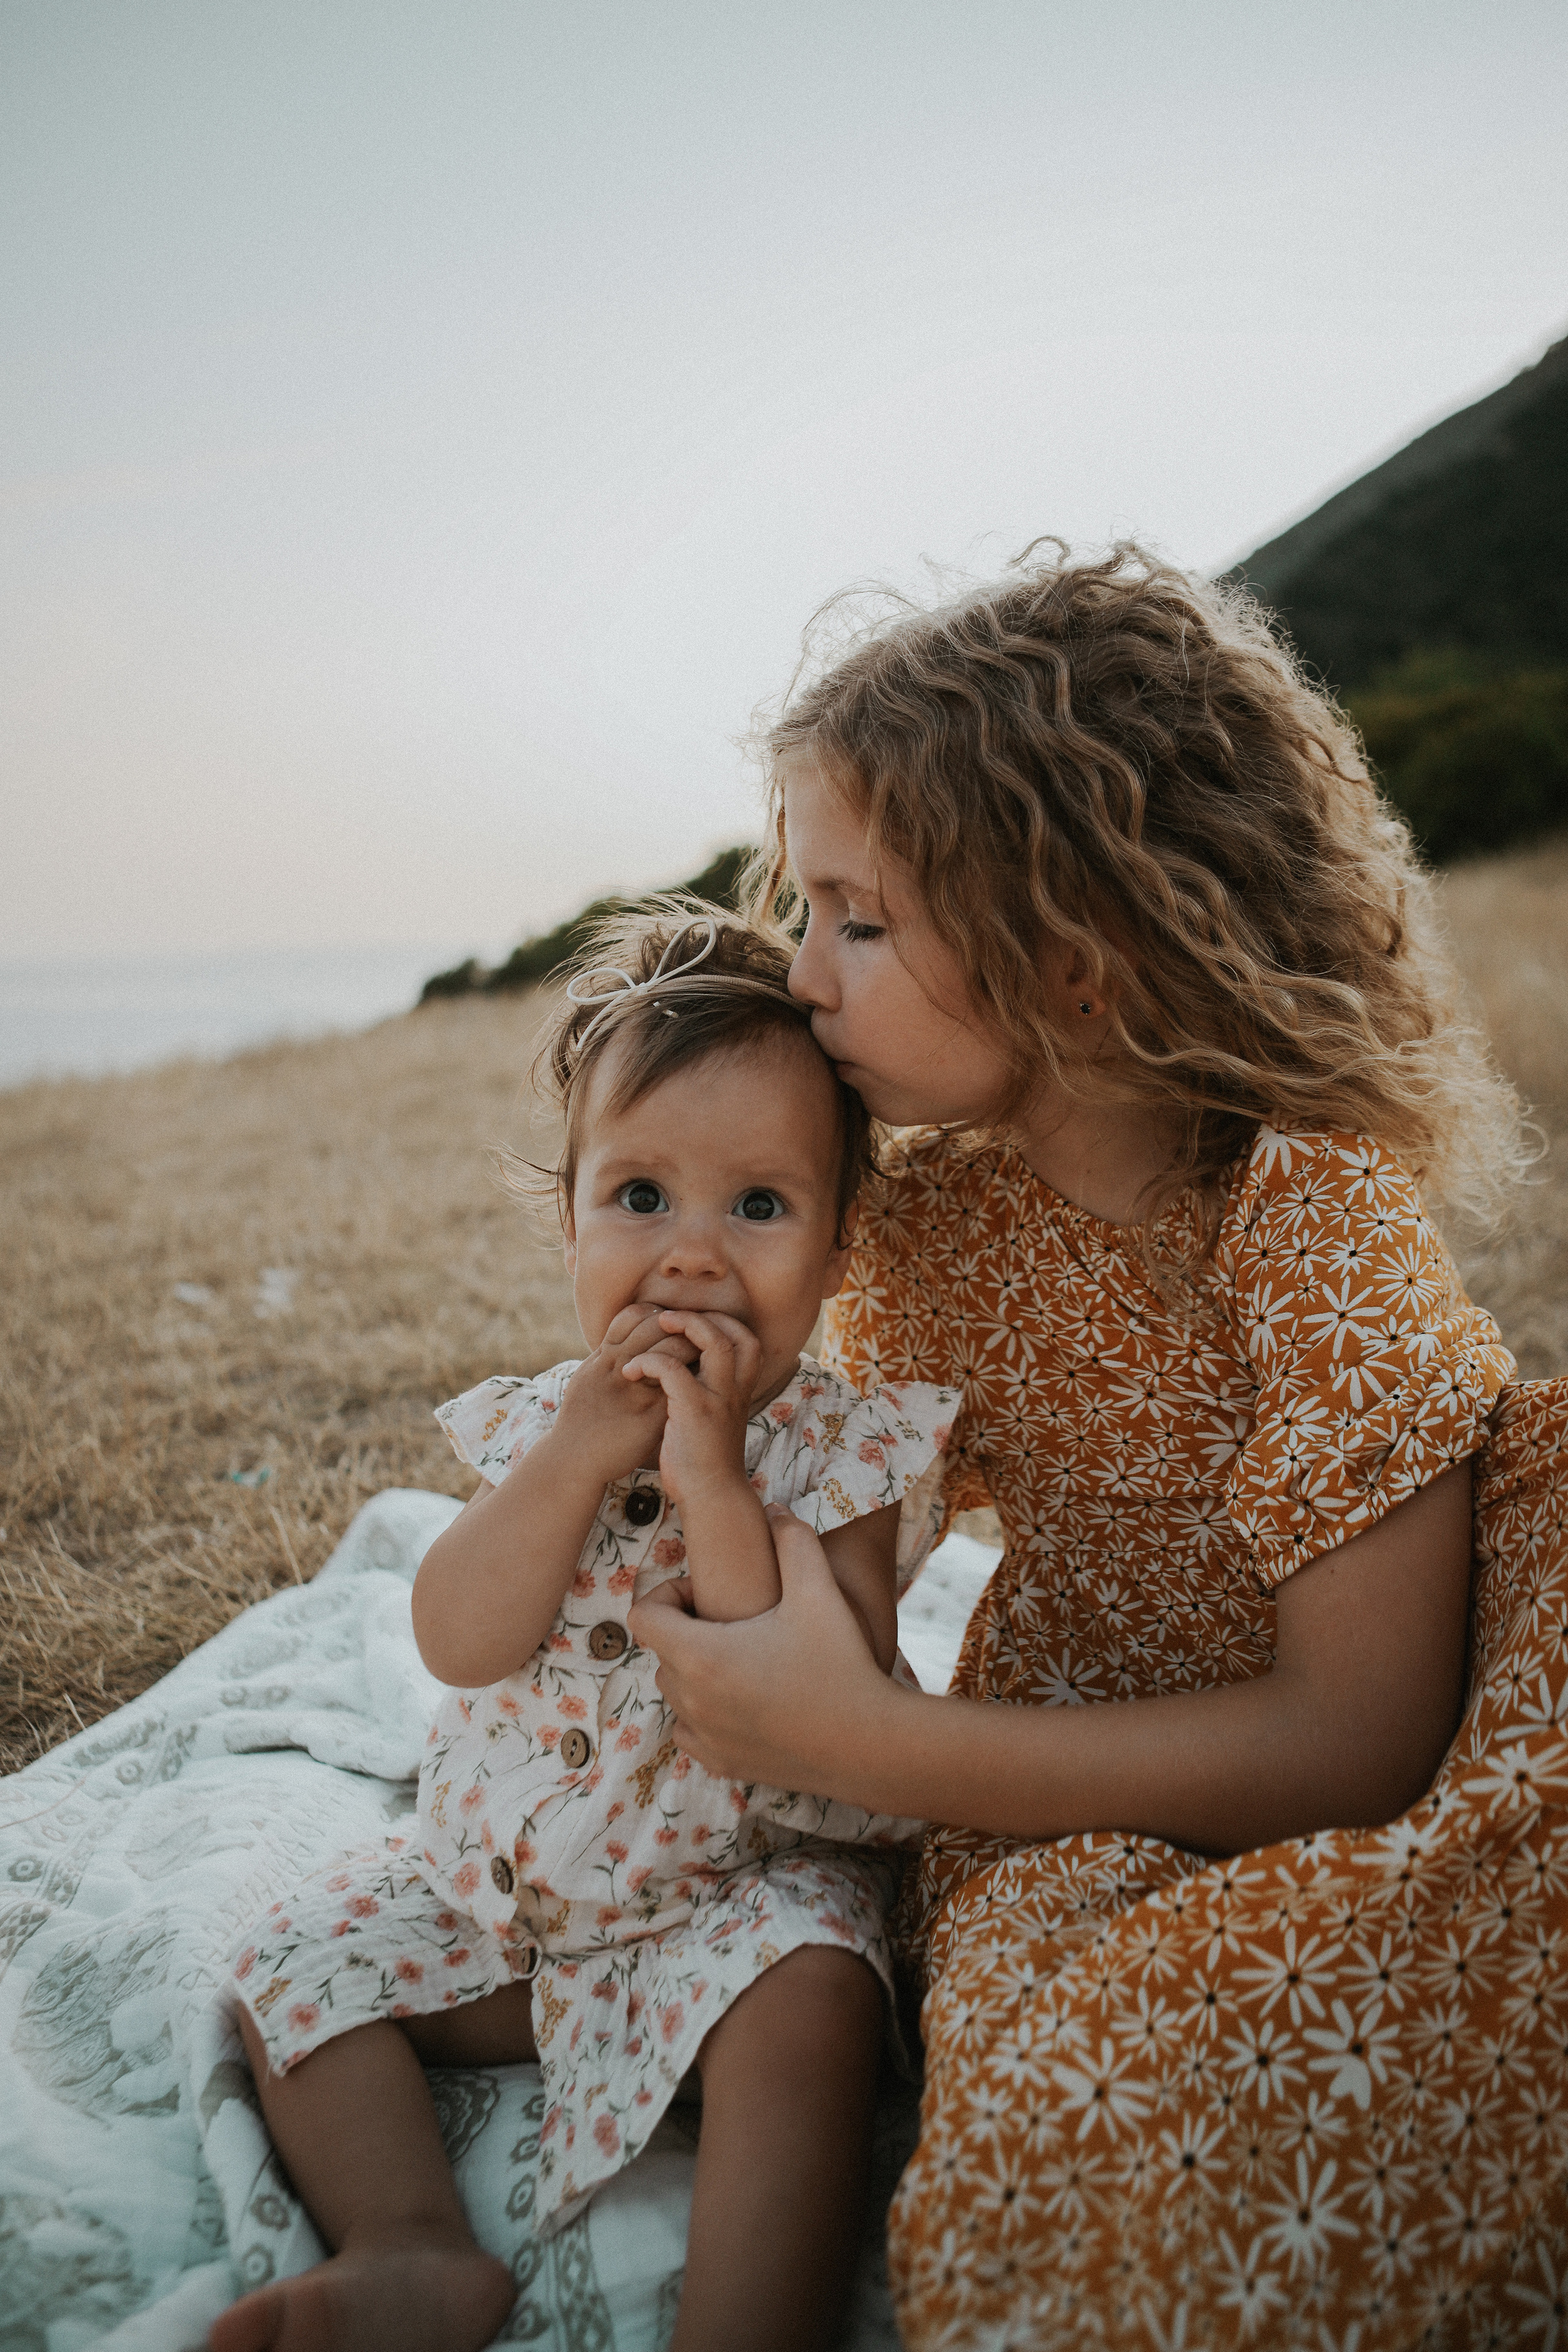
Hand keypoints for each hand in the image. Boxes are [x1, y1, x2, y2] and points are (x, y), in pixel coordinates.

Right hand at [553, 1305, 697, 1483]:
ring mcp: (636, 1390)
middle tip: (693, 1334)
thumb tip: (623, 1339)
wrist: (574, 1461)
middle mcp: (618, 1367)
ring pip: (670, 1353)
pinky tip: (698, 1378)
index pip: (634, 1315)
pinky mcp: (652, 1414)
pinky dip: (691, 1375)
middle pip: (655, 1327)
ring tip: (700, 1353)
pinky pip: (677, 1384)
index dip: (657, 1314)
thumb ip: (607, 1357)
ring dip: (690, 1347)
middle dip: (679, 1325)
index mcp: (604, 1356)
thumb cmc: (580, 1421)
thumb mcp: (588, 1378)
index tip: (670, 1323)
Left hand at [621, 1309, 760, 1507]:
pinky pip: (673, 1370)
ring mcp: (718, 1399)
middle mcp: (734, 1390)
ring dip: (681, 1327)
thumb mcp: (713, 1420)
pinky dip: (649, 1362)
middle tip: (668, 1318)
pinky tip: (632, 1371)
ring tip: (655, 1328)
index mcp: (739, 1391)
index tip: (690, 1323)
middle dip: (701, 1318)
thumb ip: (707, 1394)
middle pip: (733, 1333)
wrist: (711, 1496)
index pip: (746, 1340)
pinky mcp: (694, 1411)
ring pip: (712, 1341)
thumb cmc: (704, 1461)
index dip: (721, 1323)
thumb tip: (684, 1371)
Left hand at [628, 1506, 893, 1786]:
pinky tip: (745, 1699)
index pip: (643, 1616)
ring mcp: (706, 1737)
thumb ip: (793, 1540)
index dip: (668, 1596)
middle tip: (735, 1622)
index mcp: (701, 1656)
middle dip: (686, 1631)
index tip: (706, 1595)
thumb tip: (774, 1510)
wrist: (871, 1742)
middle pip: (661, 1652)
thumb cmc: (842, 1663)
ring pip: (675, 1692)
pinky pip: (689, 1732)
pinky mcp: (723, 1765)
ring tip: (743, 1659)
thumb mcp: (820, 1590)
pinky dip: (704, 1713)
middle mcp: (692, 1701)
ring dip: (694, 1671)